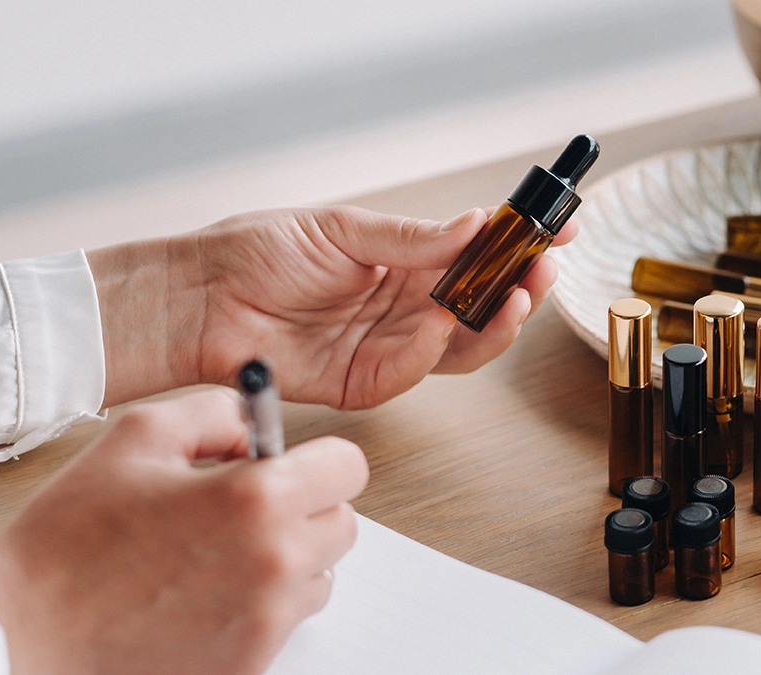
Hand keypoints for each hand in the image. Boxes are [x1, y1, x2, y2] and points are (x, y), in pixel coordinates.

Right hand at [0, 389, 367, 674]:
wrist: (25, 631)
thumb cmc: (72, 538)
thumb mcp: (139, 437)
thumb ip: (217, 414)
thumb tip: (257, 427)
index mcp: (256, 499)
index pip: (348, 467)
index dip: (316, 460)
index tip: (288, 466)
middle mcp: (275, 562)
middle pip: (342, 524)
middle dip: (305, 509)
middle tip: (247, 509)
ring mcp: (267, 620)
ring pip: (318, 576)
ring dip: (287, 560)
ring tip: (218, 554)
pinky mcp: (251, 662)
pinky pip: (284, 621)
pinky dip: (260, 605)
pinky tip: (204, 594)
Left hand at [89, 206, 575, 407]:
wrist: (198, 299)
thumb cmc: (257, 252)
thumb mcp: (342, 230)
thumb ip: (411, 237)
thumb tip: (476, 224)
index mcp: (403, 260)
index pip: (477, 254)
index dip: (520, 245)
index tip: (562, 230)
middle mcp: (403, 304)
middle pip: (481, 303)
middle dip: (521, 287)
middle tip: (546, 268)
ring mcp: (387, 344)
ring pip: (462, 345)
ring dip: (496, 324)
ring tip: (518, 297)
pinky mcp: (364, 381)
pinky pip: (414, 370)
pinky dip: (433, 349)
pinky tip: (442, 322)